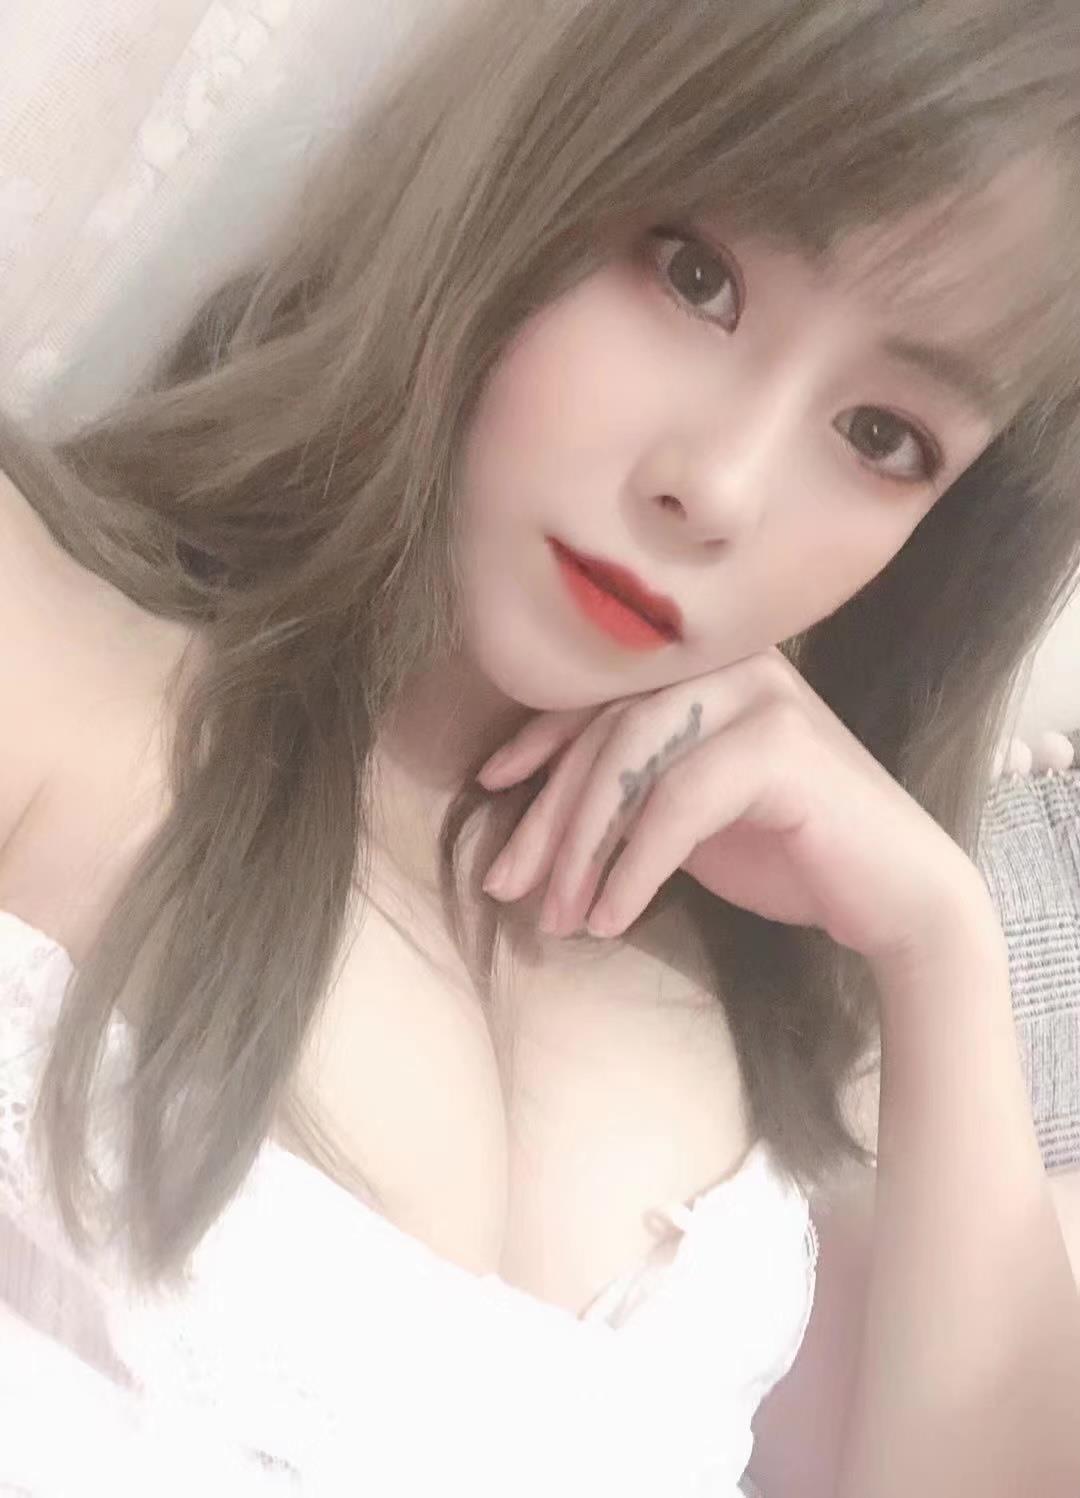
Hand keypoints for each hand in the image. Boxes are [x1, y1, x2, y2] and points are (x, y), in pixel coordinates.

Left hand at [477, 647, 990, 972]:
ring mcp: (759, 695)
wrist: (893, 894)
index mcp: (706, 666)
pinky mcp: (781, 745)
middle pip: (605, 731)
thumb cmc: (786, 850)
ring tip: (557, 918)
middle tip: (506, 886)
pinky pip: (676, 805)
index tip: (491, 788)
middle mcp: (731, 663)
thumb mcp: (683, 811)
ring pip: (630, 761)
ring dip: (581, 849)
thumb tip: (527, 821)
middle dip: (547, 816)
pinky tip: (610, 921)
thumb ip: (627, 788)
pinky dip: (633, 869)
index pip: (601, 694)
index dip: (538, 739)